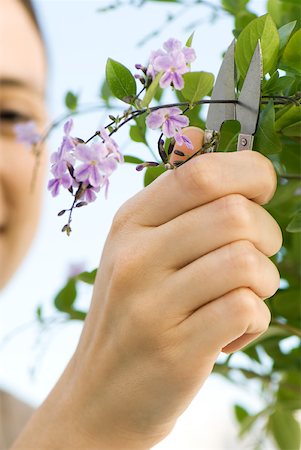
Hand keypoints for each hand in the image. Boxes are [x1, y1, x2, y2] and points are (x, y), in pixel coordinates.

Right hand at [66, 128, 281, 448]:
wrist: (101, 393)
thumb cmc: (133, 312)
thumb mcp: (137, 248)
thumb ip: (173, 195)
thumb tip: (199, 133)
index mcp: (130, 223)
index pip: (201, 173)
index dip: (250, 172)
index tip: (261, 191)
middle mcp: (135, 256)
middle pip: (235, 215)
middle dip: (268, 233)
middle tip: (256, 257)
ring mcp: (152, 304)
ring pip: (247, 263)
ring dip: (265, 282)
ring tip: (244, 298)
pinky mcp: (175, 349)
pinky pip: (246, 310)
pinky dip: (256, 320)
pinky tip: (235, 332)